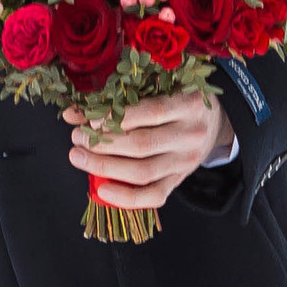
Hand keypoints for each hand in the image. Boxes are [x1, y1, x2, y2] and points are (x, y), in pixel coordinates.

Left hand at [68, 91, 233, 213]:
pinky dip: (126, 198)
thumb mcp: (159, 89)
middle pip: (142, 145)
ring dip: (105, 168)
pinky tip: (101, 189)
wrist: (213, 124)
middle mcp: (190, 135)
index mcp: (189, 104)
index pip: (150, 112)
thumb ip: (121, 98)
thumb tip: (72, 114)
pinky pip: (153, 196)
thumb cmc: (179, 100)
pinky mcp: (179, 181)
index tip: (89, 118)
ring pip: (143, 172)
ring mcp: (186, 162)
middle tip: (77, 138)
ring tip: (79, 157)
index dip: (116, 117)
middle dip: (102, 144)